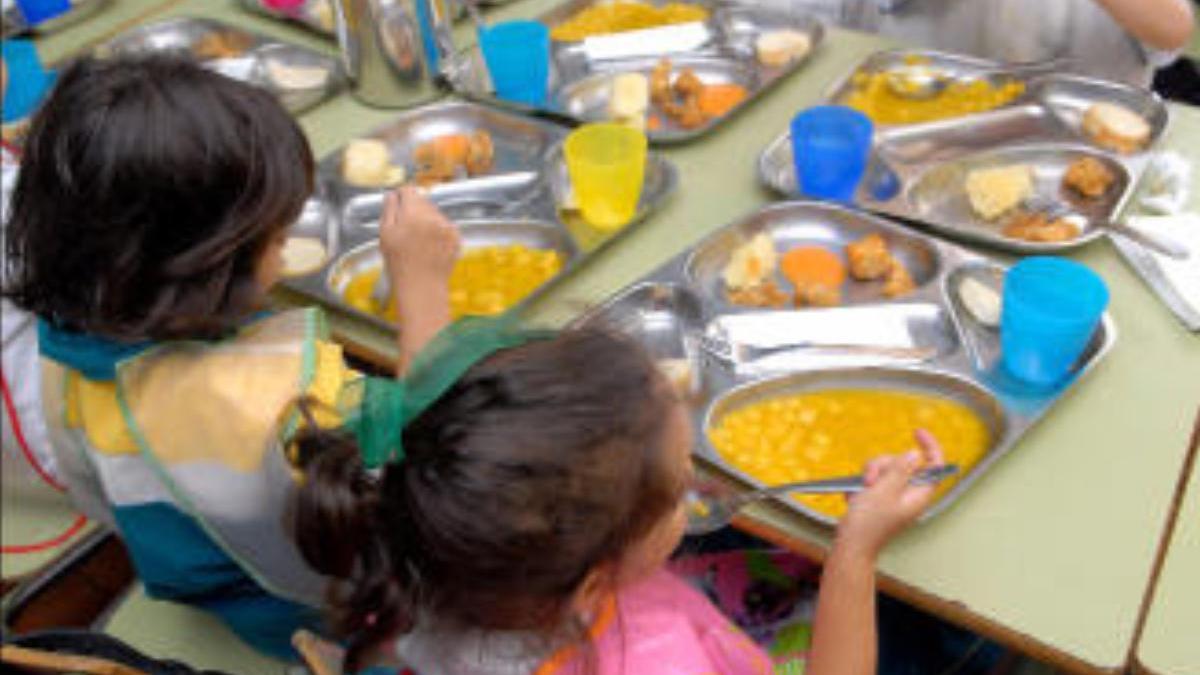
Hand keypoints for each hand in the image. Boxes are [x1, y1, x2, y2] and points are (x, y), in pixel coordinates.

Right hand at [379, 186, 459, 294]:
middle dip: (414, 209)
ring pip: (435, 213)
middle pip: (423, 201)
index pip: (409, 191)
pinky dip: (438, 231)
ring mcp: (447, 226)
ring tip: (419, 239)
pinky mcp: (456, 237)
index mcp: (413, 212)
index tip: (398, 205)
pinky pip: (445, 226)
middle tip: (407, 227)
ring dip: (427, 219)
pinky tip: (430, 245)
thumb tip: (392, 194)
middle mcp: (433, 216)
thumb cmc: (399, 262)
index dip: (401, 196)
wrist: (421, 286)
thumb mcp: (385, 234)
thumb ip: (388, 209)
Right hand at [835, 429, 944, 559]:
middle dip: (883, 465)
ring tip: (861, 490)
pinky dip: (862, 486)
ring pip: (885, 469)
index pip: (935, 465)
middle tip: (871, 480)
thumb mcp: (884, 491)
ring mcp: (893, 496)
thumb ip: (901, 470)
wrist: (851, 544)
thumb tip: (914, 455)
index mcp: (919, 494)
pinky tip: (856, 497)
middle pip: (903, 463)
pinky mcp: (879, 498)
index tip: (917, 432)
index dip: (929, 446)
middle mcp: (909, 494)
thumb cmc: (869, 522)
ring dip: (870, 475)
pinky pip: (873, 480)